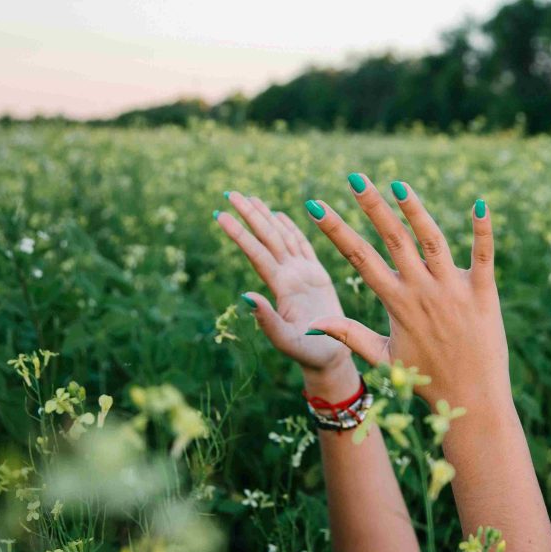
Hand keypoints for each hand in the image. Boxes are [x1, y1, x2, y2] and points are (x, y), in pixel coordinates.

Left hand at [216, 191, 355, 396]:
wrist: (329, 359)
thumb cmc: (309, 354)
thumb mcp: (287, 341)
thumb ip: (267, 321)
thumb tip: (245, 296)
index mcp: (280, 288)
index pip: (256, 253)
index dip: (240, 233)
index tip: (220, 213)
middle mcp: (288, 276)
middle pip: (266, 239)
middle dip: (249, 215)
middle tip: (230, 192)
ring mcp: (302, 275)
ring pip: (281, 238)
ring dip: (265, 218)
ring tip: (251, 197)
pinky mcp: (317, 276)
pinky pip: (303, 246)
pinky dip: (291, 229)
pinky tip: (279, 215)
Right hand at [302, 173, 505, 408]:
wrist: (472, 399)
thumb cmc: (426, 379)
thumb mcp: (383, 357)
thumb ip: (350, 335)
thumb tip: (314, 324)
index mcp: (396, 303)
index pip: (359, 258)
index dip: (335, 230)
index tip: (315, 205)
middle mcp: (422, 291)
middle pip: (392, 240)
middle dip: (371, 206)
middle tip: (355, 178)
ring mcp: (453, 290)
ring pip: (432, 240)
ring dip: (416, 211)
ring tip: (400, 186)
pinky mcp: (484, 292)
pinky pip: (483, 255)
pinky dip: (483, 230)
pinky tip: (480, 204)